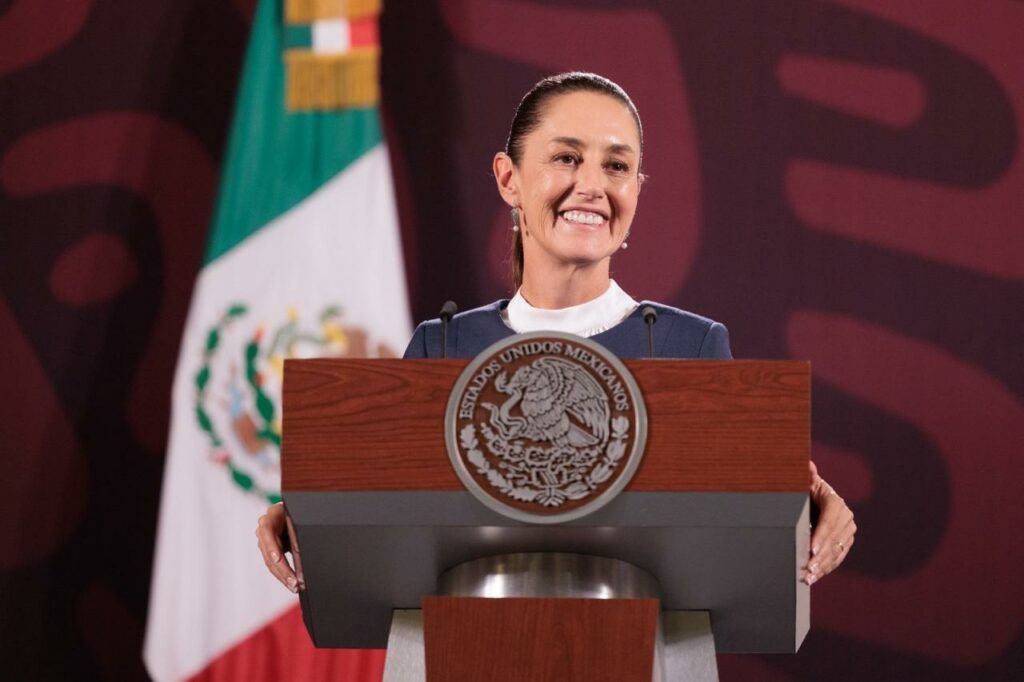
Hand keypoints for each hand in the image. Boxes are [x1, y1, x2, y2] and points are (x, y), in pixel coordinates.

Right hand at [255, 502, 303, 592]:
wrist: (292, 513)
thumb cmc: (295, 514)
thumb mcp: (297, 521)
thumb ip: (297, 537)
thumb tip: (301, 557)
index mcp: (271, 516)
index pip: (267, 530)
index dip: (271, 546)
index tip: (277, 560)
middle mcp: (264, 529)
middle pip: (269, 552)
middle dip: (282, 570)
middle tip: (294, 583)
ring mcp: (265, 541)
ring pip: (271, 562)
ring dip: (283, 576)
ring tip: (294, 586)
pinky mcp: (270, 550)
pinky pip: (274, 564)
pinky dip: (283, 574)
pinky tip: (290, 582)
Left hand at [803, 460, 855, 584]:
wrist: (813, 499)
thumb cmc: (803, 490)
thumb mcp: (804, 483)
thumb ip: (806, 476)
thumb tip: (808, 465)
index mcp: (835, 501)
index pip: (829, 520)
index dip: (821, 535)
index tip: (812, 548)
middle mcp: (846, 516)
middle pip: (834, 538)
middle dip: (820, 555)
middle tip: (808, 568)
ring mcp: (848, 531)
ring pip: (837, 551)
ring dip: (823, 565)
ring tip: (810, 576)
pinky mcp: (845, 542)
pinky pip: (837, 558)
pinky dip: (826, 568)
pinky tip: (815, 577)